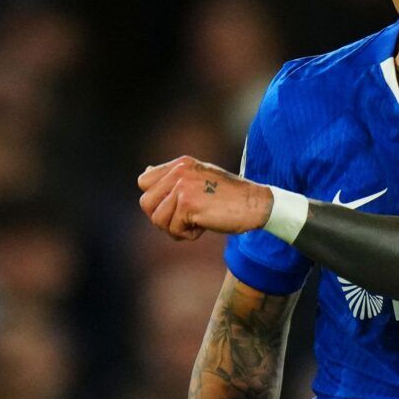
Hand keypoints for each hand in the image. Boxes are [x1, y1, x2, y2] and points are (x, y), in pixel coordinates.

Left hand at [136, 156, 271, 241]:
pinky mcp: (188, 204)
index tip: (174, 207)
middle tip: (183, 220)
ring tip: (195, 223)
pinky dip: (188, 235)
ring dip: (175, 228)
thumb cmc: (230, 196)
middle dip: (162, 218)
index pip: (144, 182)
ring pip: (157, 219)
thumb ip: (173, 175)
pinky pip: (174, 229)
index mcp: (180, 164)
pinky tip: (204, 226)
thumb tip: (146, 171)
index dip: (155, 200)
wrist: (255, 204)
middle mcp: (179, 171)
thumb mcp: (200, 178)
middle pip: (146, 203)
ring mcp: (183, 187)